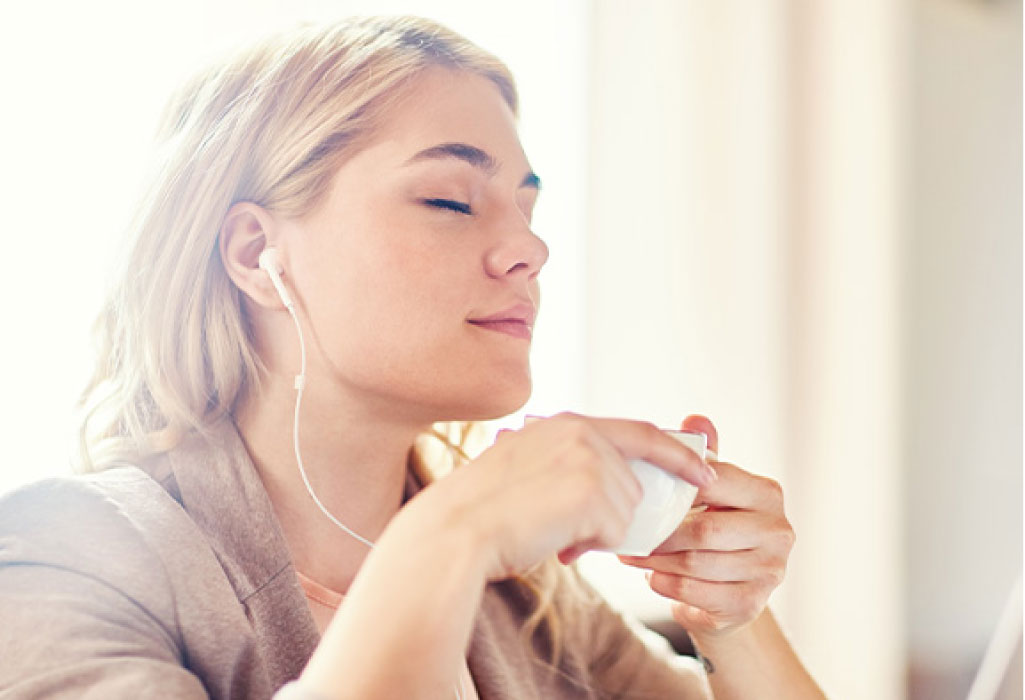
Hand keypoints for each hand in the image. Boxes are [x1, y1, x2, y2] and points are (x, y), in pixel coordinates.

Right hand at [439, 412, 715, 580]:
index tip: (703, 471)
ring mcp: (589, 458)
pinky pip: (615, 531)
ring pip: (625, 511)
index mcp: (566, 423)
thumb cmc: (485, 512)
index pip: (641, 433)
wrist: (457, 530)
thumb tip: (612, 496)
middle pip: (633, 484)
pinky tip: (555, 539)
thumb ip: (570, 467)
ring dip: (596, 531)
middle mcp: (582, 432)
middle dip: (613, 515)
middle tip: (567, 529)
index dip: (676, 453)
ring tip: (550, 530)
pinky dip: (591, 544)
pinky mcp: (591, 489)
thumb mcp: (528, 470)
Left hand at [618, 415, 794, 638]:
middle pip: (705, 530)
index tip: (643, 489)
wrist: (730, 591)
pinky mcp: (751, 604)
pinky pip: (696, 591)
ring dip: (655, 559)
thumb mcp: (713, 491)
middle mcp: (778, 531)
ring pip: (696, 563)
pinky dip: (666, 583)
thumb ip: (706, 456)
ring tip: (630, 553)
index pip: (717, 482)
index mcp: (767, 494)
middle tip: (628, 529)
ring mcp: (770, 571)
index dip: (677, 486)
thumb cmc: (716, 528)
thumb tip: (695, 418)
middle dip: (660, 532)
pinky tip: (651, 576)